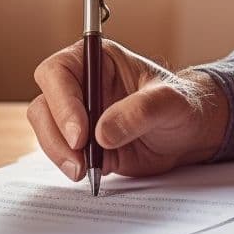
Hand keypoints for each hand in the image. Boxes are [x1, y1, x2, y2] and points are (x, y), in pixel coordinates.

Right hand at [28, 39, 228, 181]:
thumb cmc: (182, 106)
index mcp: (99, 59)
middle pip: (44, 104)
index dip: (63, 101)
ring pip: (46, 130)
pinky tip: (90, 174)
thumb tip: (103, 133)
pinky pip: (61, 152)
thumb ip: (142, 111)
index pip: (59, 71)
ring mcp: (79, 114)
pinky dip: (69, 165)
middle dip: (56, 135)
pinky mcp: (82, 142)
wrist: (189, 134)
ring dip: (59, 153)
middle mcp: (82, 84)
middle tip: (80, 160)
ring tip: (84, 171)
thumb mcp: (171, 102)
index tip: (81, 133)